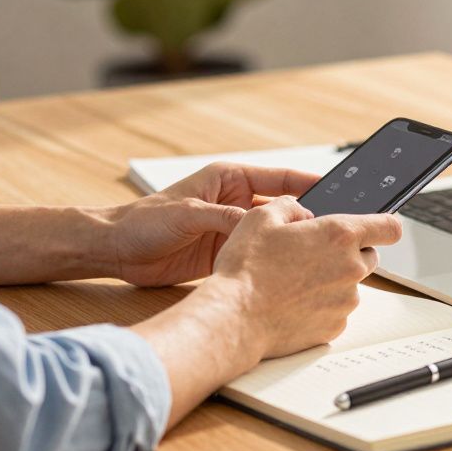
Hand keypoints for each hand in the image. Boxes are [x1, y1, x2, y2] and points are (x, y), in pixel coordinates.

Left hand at [109, 163, 318, 286]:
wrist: (115, 250)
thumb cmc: (142, 220)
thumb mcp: (188, 214)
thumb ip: (225, 218)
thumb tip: (260, 227)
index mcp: (229, 179)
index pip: (278, 178)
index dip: (308, 182)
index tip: (336, 188)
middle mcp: (234, 203)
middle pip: (280, 209)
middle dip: (305, 218)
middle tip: (332, 228)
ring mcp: (231, 229)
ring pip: (272, 236)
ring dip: (289, 245)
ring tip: (315, 254)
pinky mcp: (225, 254)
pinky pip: (256, 256)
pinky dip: (270, 264)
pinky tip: (288, 272)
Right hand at [202, 196, 403, 357]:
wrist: (235, 318)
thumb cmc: (247, 269)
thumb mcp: (262, 217)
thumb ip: (291, 206)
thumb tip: (302, 212)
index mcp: (339, 235)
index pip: (389, 227)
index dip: (385, 225)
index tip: (379, 228)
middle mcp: (350, 268)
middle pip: (369, 256)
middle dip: (349, 253)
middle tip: (313, 255)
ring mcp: (344, 301)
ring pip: (350, 285)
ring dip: (332, 281)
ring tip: (294, 282)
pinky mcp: (334, 327)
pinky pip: (336, 311)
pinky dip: (321, 306)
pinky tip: (293, 303)